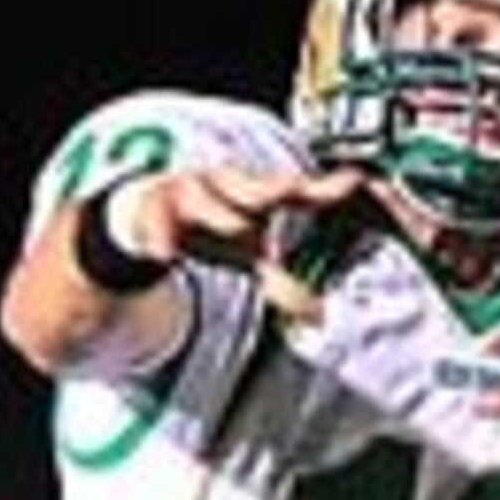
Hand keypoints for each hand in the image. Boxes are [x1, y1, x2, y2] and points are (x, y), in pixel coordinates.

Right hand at [117, 159, 377, 322]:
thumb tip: (319, 317)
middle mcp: (227, 188)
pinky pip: (158, 223)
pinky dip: (163, 239)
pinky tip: (166, 255)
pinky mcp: (155, 206)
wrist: (145, 213)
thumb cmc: (210, 229)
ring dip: (221, 215)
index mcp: (255, 196)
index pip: (296, 194)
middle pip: (255, 189)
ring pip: (208, 201)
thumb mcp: (248, 257)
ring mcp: (190, 193)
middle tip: (301, 190)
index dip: (324, 189)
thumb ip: (284, 284)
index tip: (354, 182)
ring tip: (238, 226)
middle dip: (278, 189)